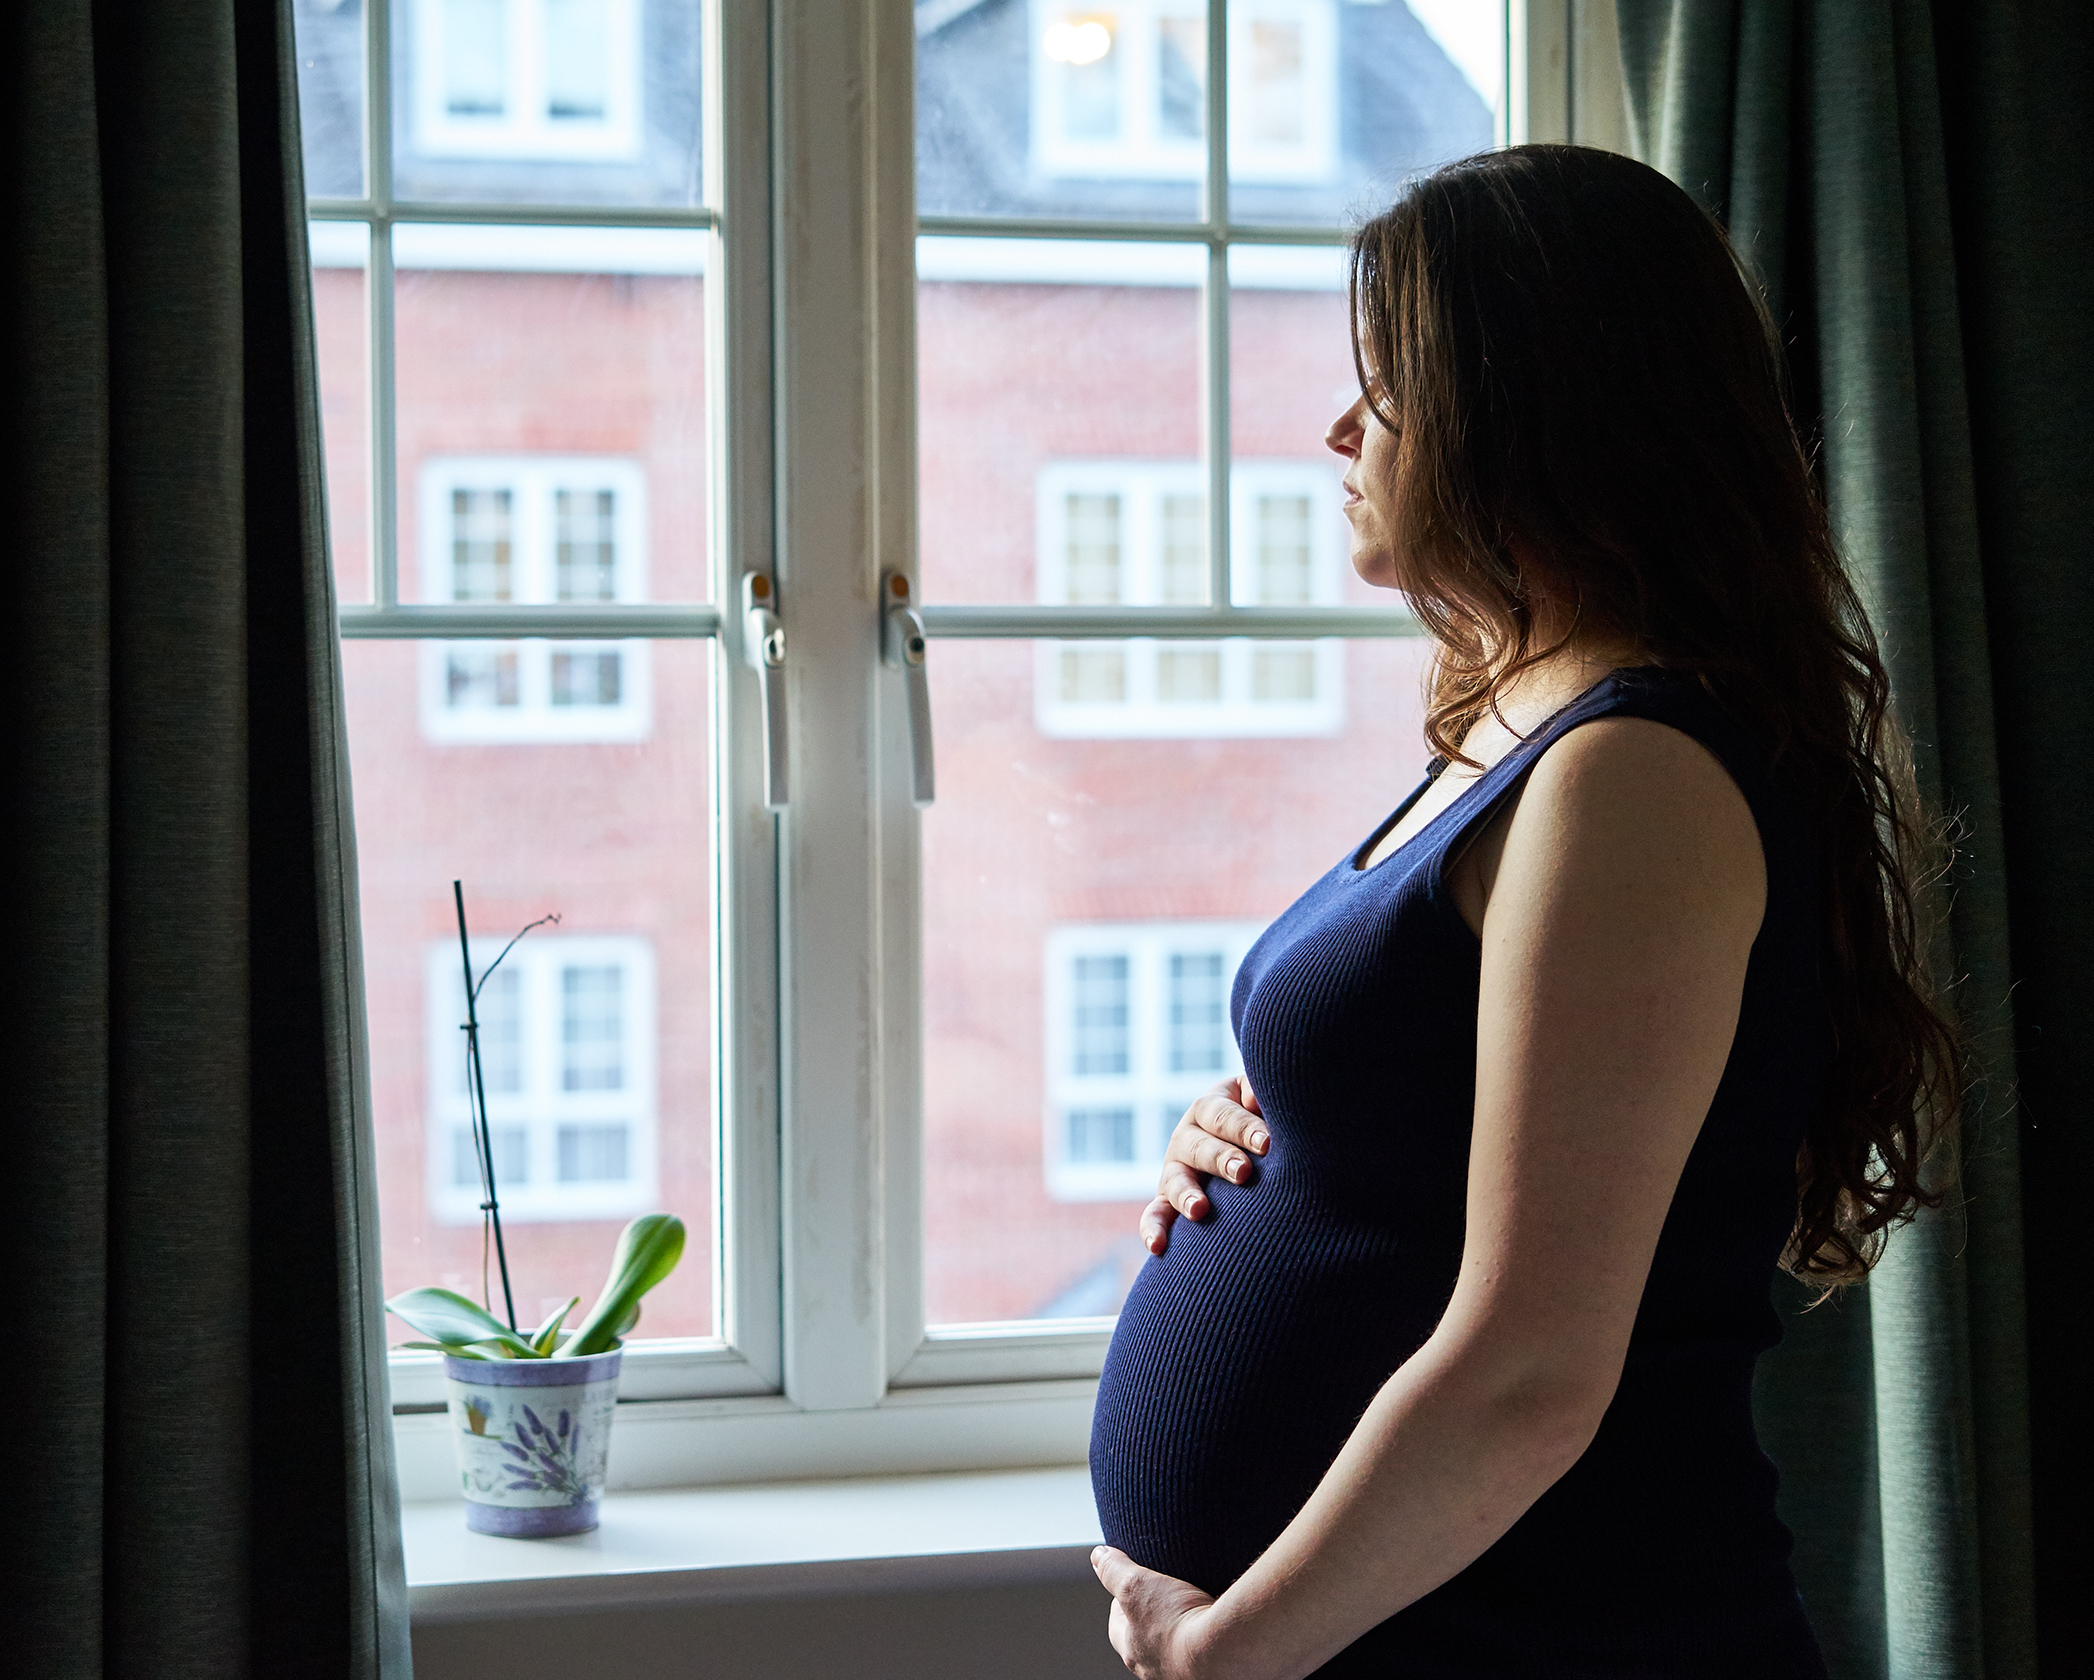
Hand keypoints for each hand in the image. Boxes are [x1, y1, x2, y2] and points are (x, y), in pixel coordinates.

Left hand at [1092, 1545, 1219, 1679]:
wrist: (1225, 1648)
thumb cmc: (1177, 1621)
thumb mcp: (1136, 1585)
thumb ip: (1114, 1570)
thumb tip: (1098, 1556)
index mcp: (1132, 1651)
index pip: (1117, 1625)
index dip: (1121, 1600)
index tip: (1131, 1582)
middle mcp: (1155, 1669)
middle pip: (1146, 1637)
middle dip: (1151, 1615)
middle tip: (1163, 1593)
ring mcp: (1182, 1672)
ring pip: (1174, 1645)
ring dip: (1179, 1626)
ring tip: (1190, 1603)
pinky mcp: (1210, 1670)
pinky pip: (1202, 1648)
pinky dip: (1204, 1633)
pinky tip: (1212, 1616)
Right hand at [1139, 1076, 1269, 1254]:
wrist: (1253, 1149)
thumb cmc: (1265, 1120)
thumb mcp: (1262, 1099)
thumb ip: (1261, 1094)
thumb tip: (1256, 1100)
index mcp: (1210, 1107)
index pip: (1221, 1114)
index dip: (1243, 1127)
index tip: (1267, 1143)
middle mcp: (1187, 1136)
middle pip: (1199, 1146)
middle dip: (1221, 1159)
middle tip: (1244, 1172)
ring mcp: (1175, 1169)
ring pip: (1176, 1181)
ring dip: (1187, 1194)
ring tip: (1200, 1210)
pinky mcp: (1168, 1199)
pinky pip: (1155, 1214)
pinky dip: (1153, 1228)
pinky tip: (1158, 1245)